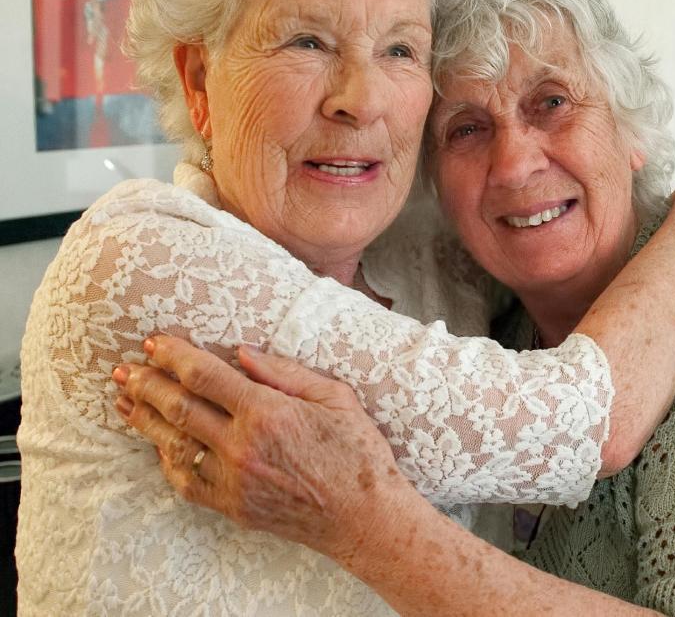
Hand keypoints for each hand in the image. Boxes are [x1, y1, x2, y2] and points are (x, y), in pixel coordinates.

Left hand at [112, 336, 408, 562]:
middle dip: (146, 385)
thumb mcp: (334, 396)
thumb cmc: (357, 452)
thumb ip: (284, 372)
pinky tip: (158, 443)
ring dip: (145, 420)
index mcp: (267, 413)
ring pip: (174, 445)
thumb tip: (240, 352)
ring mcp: (234, 481)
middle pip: (179, 408)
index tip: (153, 343)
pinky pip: (186, 481)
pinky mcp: (233, 506)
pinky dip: (167, 459)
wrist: (365, 516)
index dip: (173, 356)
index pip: (204, 376)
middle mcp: (242, 447)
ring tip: (125, 401)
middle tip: (123, 370)